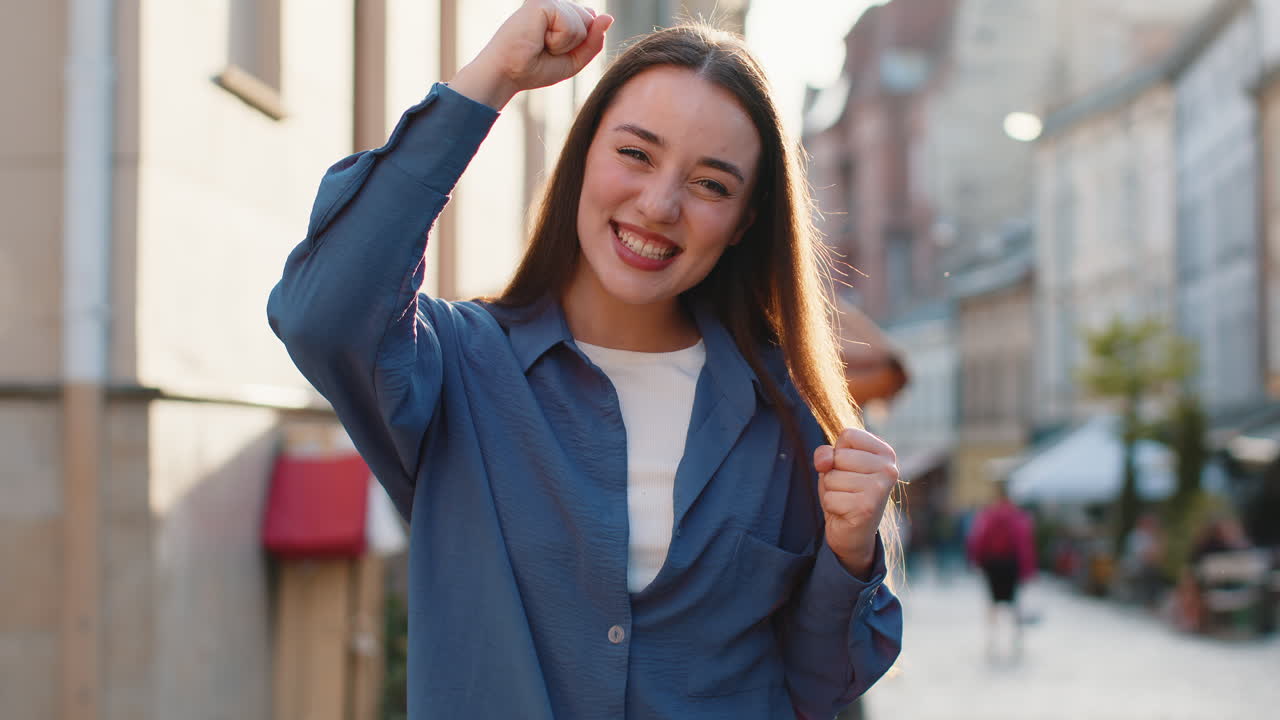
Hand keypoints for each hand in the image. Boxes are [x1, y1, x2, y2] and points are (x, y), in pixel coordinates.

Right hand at [451, 1, 612, 109]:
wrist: (507, 73)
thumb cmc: (534, 68)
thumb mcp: (574, 60)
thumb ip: (594, 41)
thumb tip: (608, 16)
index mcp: (562, 12)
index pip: (592, 21)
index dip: (580, 44)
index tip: (552, 52)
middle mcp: (556, 3)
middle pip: (591, 22)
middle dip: (575, 44)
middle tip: (545, 49)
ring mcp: (550, 0)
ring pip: (584, 24)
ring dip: (566, 44)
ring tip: (541, 44)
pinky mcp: (544, 3)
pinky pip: (572, 26)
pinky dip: (559, 41)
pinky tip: (539, 39)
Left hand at [813, 428, 897, 578]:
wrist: (852, 533)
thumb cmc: (845, 493)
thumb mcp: (833, 466)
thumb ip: (825, 454)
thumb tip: (825, 461)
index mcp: (885, 452)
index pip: (848, 435)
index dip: (838, 453)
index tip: (849, 470)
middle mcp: (889, 468)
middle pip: (839, 456)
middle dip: (833, 474)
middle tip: (847, 490)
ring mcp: (880, 488)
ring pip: (832, 477)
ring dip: (832, 491)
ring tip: (847, 500)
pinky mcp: (867, 507)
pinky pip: (830, 497)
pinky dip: (832, 507)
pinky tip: (846, 513)